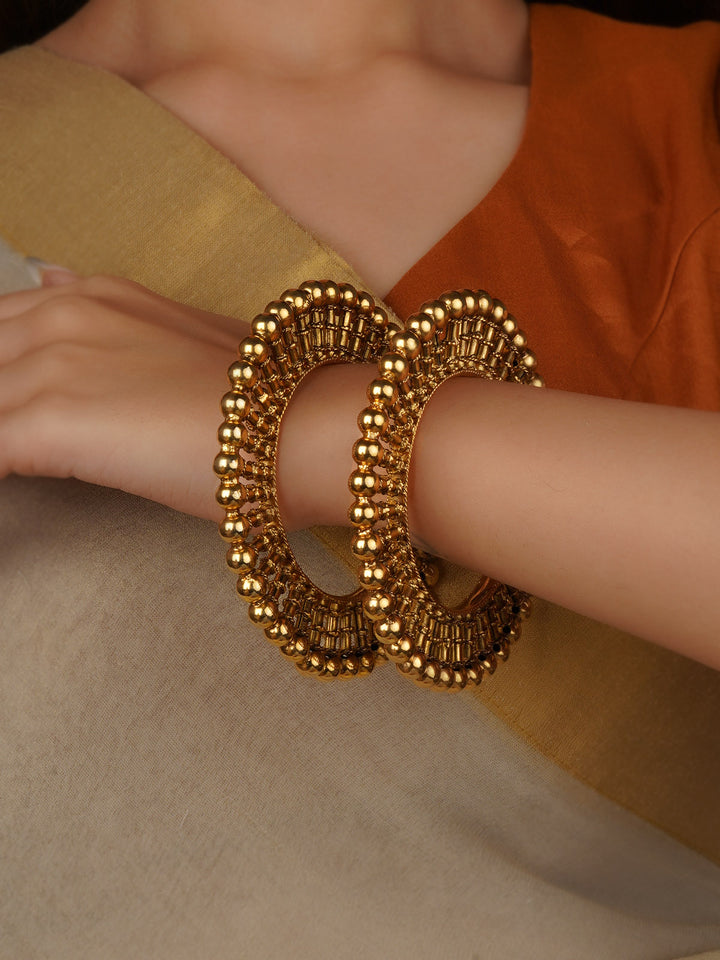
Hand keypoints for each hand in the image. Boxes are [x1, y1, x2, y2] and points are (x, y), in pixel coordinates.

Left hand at [0, 272, 244, 518]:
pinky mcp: (50, 424)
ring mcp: (52, 366)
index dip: (7, 384)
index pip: (1, 335)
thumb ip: (113, 315)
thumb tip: (54, 277)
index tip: (26, 416)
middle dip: (3, 406)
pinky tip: (16, 513)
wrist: (304, 424)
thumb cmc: (263, 396)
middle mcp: (64, 315)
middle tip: (31, 446)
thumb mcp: (186, 334)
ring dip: (4, 438)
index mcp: (93, 296)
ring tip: (28, 468)